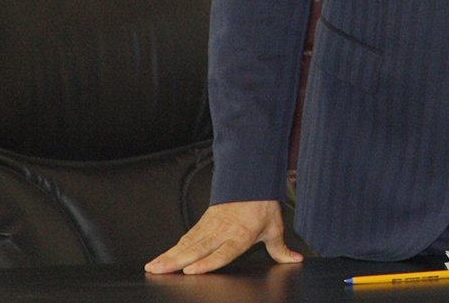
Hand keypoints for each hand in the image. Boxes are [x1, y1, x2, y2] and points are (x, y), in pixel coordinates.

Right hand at [145, 200, 301, 273]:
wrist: (252, 178)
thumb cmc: (262, 204)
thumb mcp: (274, 227)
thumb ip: (280, 249)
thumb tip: (294, 260)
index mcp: (240, 235)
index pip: (222, 252)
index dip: (207, 262)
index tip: (191, 270)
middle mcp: (222, 231)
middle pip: (196, 248)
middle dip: (176, 261)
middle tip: (158, 270)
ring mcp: (211, 225)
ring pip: (187, 242)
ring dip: (169, 254)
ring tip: (154, 266)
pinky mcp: (204, 221)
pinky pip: (187, 236)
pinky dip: (173, 247)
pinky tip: (163, 256)